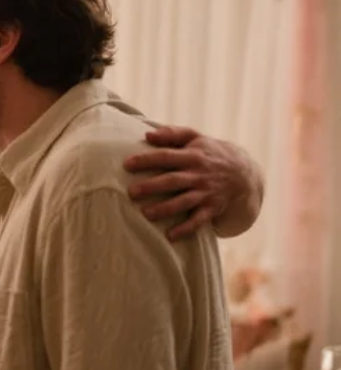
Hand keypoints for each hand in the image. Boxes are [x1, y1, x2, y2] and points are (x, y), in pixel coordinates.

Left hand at [124, 126, 253, 240]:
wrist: (243, 173)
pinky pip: (199, 220)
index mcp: (192, 155)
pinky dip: (185, 229)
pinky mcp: (212, 208)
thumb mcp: (195, 137)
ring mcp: (206, 192)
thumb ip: (172, 134)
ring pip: (184, 202)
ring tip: (145, 214)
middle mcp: (199, 174)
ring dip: (165, 209)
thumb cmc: (208, 153)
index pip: (166, 156)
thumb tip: (148, 134)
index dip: (147, 160)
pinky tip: (170, 236)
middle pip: (173, 180)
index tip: (126, 164)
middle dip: (152, 187)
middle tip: (131, 192)